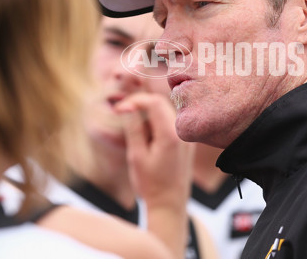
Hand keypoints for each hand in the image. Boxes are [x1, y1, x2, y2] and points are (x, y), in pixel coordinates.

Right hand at [115, 93, 193, 208]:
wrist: (169, 204)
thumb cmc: (150, 184)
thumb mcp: (136, 156)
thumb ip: (134, 128)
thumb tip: (128, 106)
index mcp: (170, 134)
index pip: (154, 102)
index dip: (135, 101)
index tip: (119, 109)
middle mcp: (182, 133)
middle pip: (161, 104)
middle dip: (141, 107)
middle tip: (123, 117)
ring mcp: (187, 137)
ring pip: (166, 113)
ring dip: (149, 117)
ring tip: (138, 138)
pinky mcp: (187, 142)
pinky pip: (171, 123)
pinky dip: (157, 125)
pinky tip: (149, 142)